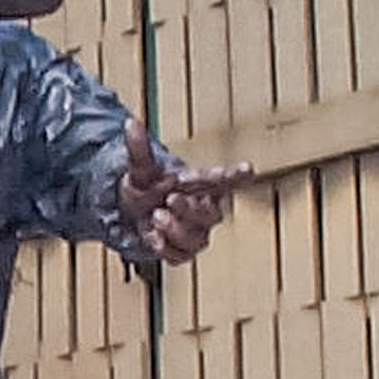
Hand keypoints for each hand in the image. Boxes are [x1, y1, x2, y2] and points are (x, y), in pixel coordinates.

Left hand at [119, 118, 252, 263]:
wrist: (130, 215)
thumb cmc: (147, 188)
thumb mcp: (140, 169)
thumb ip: (139, 148)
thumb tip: (131, 123)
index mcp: (200, 185)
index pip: (222, 179)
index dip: (235, 175)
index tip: (248, 169)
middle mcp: (203, 209)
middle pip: (210, 214)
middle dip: (189, 209)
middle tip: (169, 200)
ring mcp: (196, 232)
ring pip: (196, 239)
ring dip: (174, 229)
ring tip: (155, 217)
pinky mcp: (183, 251)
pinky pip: (180, 255)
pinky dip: (164, 247)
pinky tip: (153, 236)